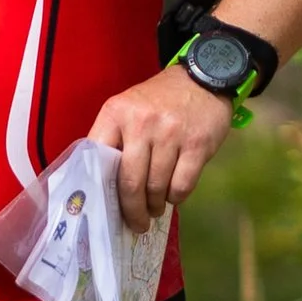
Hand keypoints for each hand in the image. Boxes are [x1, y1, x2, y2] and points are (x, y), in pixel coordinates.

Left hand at [87, 64, 236, 227]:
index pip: (98, 159)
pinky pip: (182, 185)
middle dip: (132, 211)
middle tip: (136, 223)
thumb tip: (103, 187)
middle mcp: (141, 122)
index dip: (99, 190)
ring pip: (157, 187)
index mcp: (116, 113)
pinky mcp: (197, 144)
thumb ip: (114, 140)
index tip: (103, 210)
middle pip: (130, 182)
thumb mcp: (128, 109)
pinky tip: (173, 194)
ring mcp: (171, 133)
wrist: (203, 78)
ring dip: (156, 205)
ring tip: (155, 208)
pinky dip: (176, 197)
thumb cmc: (159, 101)